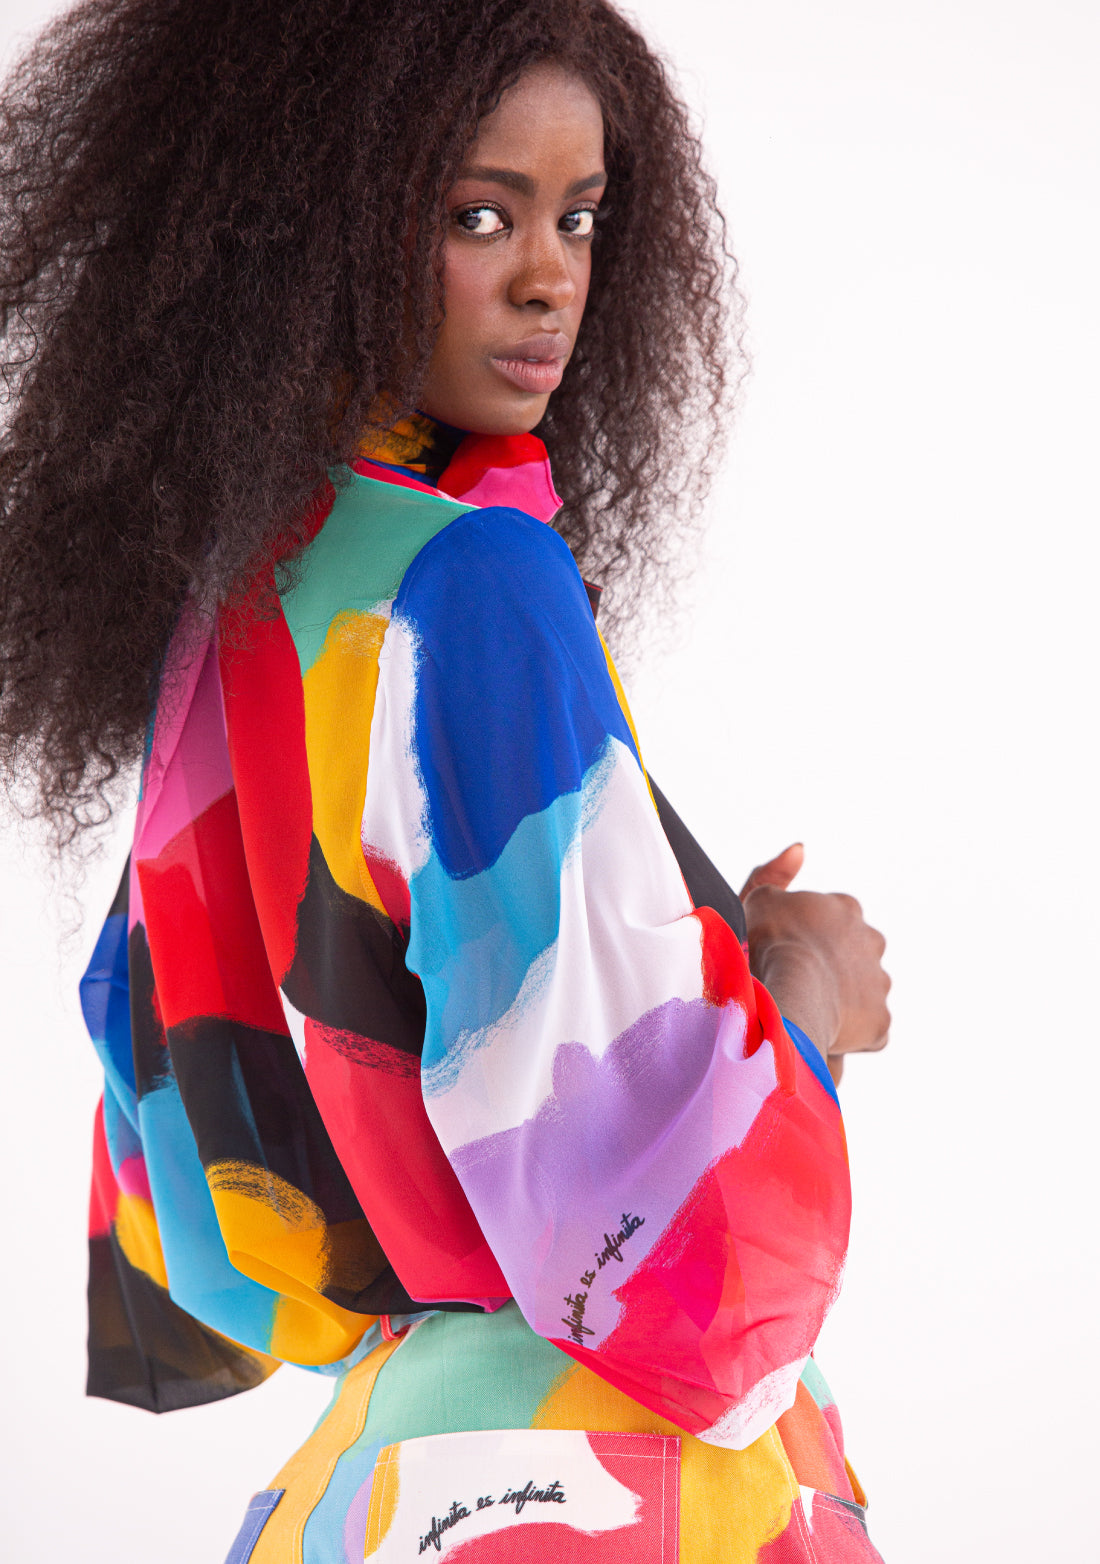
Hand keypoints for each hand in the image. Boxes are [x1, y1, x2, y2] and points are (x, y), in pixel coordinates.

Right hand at [740, 846, 889, 1083]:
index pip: (828, 920)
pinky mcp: (880, 1021)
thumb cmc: (774, 942)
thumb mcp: (760, 898)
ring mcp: (879, 983)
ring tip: (808, 1011)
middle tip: (797, 982)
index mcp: (846, 910)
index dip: (803, 937)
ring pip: (860, 992)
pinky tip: (823, 1033)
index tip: (784, 951)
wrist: (796, 988)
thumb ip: (775, 873)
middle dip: (829, 967)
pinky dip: (849, 1034)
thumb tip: (799, 849)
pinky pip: (866, 1029)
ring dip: (840, 1000)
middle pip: (850, 955)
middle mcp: (872, 942)